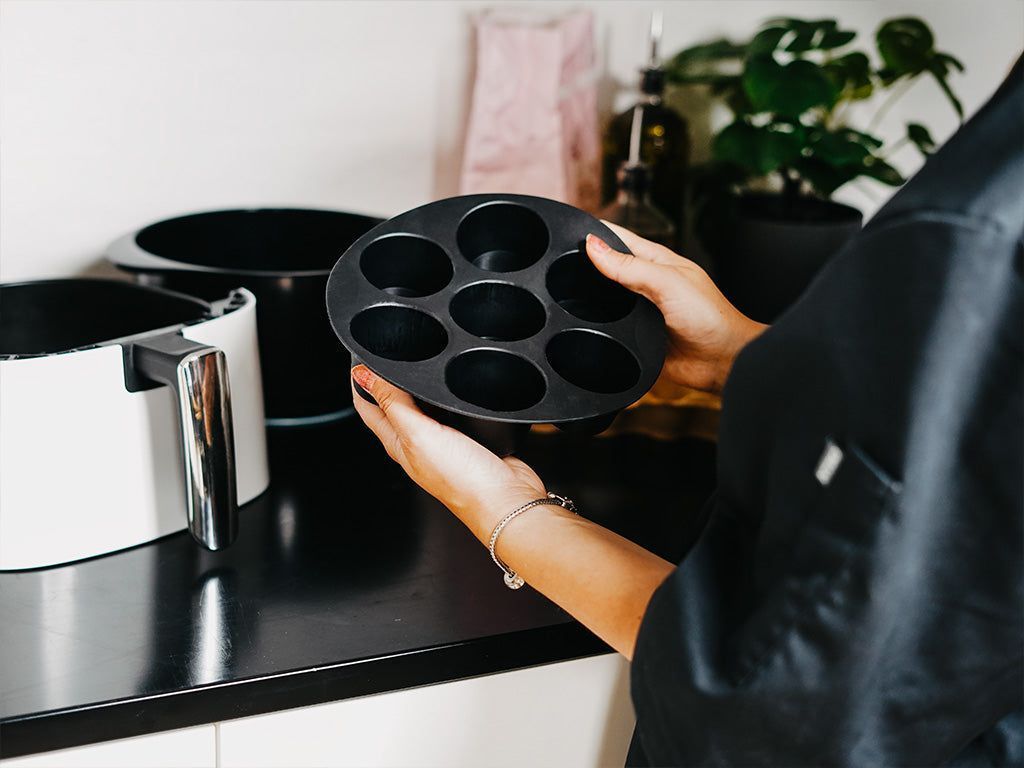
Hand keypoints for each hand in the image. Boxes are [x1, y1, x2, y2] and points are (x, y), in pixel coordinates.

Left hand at [350, 365, 546, 542]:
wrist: (506, 499)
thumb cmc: (463, 481)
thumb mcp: (418, 434)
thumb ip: (393, 403)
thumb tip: (364, 376)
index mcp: (396, 443)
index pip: (367, 406)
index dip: (360, 380)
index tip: (362, 357)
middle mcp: (416, 443)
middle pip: (392, 405)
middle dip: (386, 381)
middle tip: (389, 355)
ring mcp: (441, 442)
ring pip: (422, 407)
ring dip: (417, 388)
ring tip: (417, 367)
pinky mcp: (467, 440)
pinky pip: (450, 413)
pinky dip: (446, 398)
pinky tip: (452, 390)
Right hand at [587, 224, 766, 393]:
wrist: (722, 362)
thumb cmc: (710, 317)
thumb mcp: (667, 282)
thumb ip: (629, 266)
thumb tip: (594, 246)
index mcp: (656, 262)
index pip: (618, 239)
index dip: (596, 234)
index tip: (571, 233)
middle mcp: (647, 285)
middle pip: (607, 271)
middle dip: (587, 268)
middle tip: (562, 267)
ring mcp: (641, 312)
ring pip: (606, 302)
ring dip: (593, 301)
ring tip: (571, 297)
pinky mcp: (637, 338)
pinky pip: (611, 332)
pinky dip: (600, 330)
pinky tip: (591, 329)